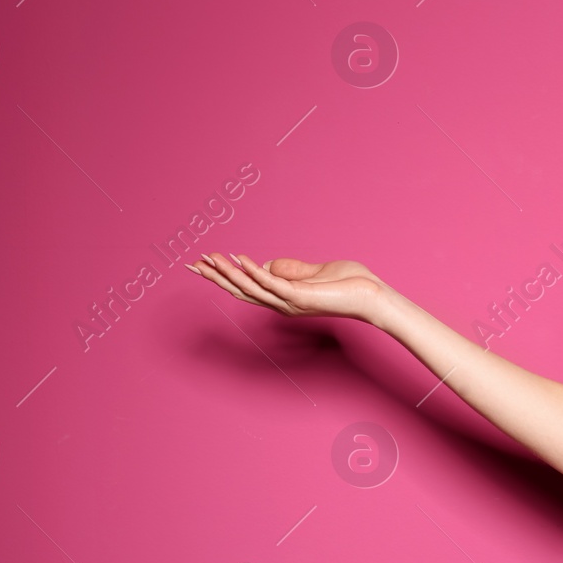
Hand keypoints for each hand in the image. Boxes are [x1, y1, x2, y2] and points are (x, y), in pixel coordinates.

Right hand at [187, 253, 388, 323]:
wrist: (370, 295)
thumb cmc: (347, 284)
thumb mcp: (312, 272)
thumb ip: (289, 268)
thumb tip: (266, 263)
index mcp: (283, 297)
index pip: (247, 287)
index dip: (225, 275)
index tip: (205, 262)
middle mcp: (281, 303)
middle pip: (241, 290)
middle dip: (216, 277)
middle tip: (192, 264)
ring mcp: (289, 301)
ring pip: (250, 288)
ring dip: (227, 274)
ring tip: (209, 260)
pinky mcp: (299, 296)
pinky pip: (271, 283)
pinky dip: (253, 271)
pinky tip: (239, 259)